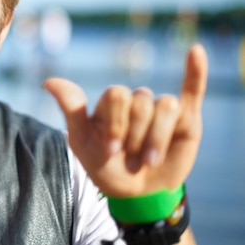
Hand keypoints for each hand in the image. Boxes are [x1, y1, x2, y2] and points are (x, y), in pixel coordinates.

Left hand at [43, 44, 206, 196]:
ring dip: (157, 138)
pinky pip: (193, 90)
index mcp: (111, 103)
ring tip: (149, 160)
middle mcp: (136, 102)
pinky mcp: (186, 119)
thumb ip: (71, 109)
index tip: (109, 150)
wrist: (135, 193)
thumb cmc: (105, 167)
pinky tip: (196, 51)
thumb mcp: (82, 142)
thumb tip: (48, 80)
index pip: (116, 95)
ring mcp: (160, 109)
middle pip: (142, 101)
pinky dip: (197, 70)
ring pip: (167, 106)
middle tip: (131, 158)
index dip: (115, 124)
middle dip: (136, 135)